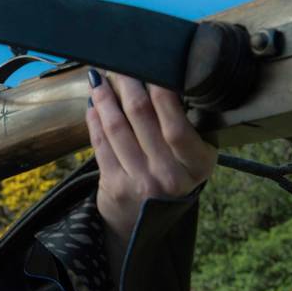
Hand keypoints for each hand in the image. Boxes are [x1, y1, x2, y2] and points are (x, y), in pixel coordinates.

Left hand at [83, 68, 216, 253]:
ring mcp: (140, 182)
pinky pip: (100, 143)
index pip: (177, 122)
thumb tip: (165, 79)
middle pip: (142, 116)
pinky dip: (95, 119)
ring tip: (100, 78)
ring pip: (117, 126)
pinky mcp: (114, 186)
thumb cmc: (172, 181)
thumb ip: (186, 127)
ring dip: (106, 97)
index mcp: (197, 165)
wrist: (146, 226)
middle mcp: (170, 175)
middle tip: (120, 63)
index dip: (161, 90)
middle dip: (128, 83)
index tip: (152, 65)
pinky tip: (93, 104)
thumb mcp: (192, 160)